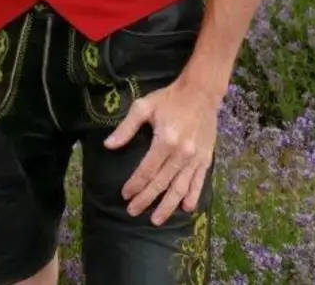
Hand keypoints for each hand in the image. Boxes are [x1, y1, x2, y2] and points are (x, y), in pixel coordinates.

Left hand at [104, 78, 220, 224]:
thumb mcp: (144, 107)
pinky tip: (186, 208)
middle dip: (146, 199)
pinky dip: (193, 196)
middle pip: (162, 183)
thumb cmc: (169, 99)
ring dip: (168, 206)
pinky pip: (199, 182)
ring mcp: (196, 158)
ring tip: (156, 220)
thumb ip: (126, 128)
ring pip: (180, 188)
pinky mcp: (206, 159)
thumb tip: (108, 145)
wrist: (202, 93)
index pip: (147, 170)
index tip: (125, 195)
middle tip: (132, 212)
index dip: (135, 184)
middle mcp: (182, 153)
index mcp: (166, 140)